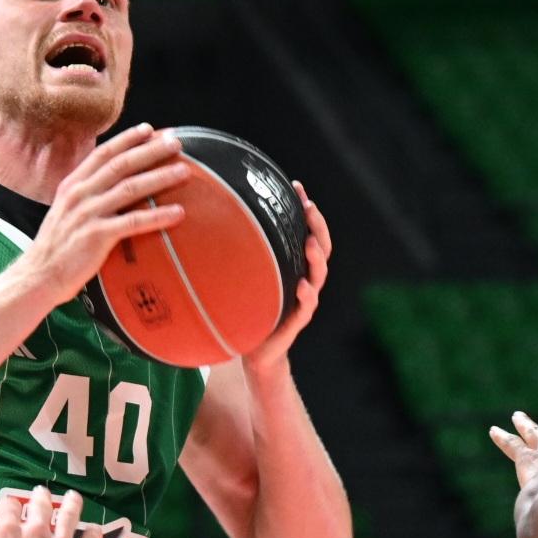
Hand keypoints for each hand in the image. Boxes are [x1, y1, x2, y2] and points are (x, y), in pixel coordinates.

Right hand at [0, 487, 98, 537]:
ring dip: (71, 504)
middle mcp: (36, 534)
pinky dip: (94, 533)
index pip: (9, 508)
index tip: (11, 506)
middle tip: (42, 494)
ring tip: (72, 498)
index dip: (10, 505)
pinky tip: (95, 530)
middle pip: (40, 505)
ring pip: (69, 515)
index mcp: (8, 536)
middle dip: (41, 497)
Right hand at [16, 126, 188, 307]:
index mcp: (72, 185)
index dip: (127, 139)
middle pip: (121, 164)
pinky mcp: (97, 236)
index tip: (150, 130)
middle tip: (176, 142)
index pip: (103, 153)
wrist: (38, 276)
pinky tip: (178, 212)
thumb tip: (112, 187)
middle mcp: (80, 194)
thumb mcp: (65, 211)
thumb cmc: (56, 248)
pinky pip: (134, 222)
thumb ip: (86, 196)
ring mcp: (88, 213)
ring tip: (184, 171)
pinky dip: (158, 215)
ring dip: (160, 177)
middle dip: (151, 150)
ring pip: (131, 188)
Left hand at [242, 182, 331, 374]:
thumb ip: (244, 252)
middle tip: (309, 207)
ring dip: (316, 257)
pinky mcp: (296, 321)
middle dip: (317, 226)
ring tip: (309, 243)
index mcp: (295, 266)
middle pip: (321, 248)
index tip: (296, 186)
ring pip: (319, 275)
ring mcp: (304, 300)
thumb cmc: (251, 309)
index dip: (307, 210)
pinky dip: (305, 295)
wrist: (255, 350)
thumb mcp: (248, 276)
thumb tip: (216, 216)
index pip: (308, 231)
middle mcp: (305, 279)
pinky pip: (306, 306)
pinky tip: (301, 285)